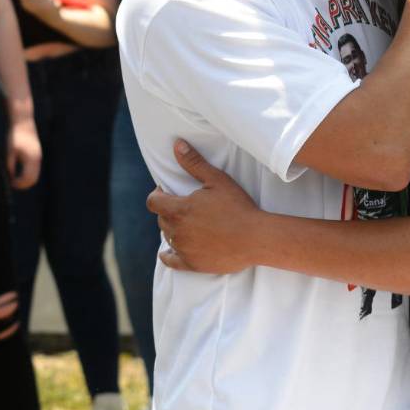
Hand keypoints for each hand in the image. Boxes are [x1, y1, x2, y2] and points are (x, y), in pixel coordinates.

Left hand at [7, 116, 40, 189]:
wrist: (23, 124)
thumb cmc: (15, 136)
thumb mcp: (10, 151)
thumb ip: (10, 164)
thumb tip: (11, 176)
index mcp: (31, 158)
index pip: (27, 178)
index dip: (19, 184)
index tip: (10, 183)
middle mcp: (37, 159)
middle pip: (33, 179)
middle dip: (23, 184)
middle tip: (12, 183)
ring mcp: (38, 157)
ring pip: (35, 176)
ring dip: (26, 180)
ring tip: (15, 179)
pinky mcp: (37, 155)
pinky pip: (35, 170)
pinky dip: (28, 175)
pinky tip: (19, 173)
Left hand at [145, 139, 259, 273]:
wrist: (256, 238)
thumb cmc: (238, 206)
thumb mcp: (217, 180)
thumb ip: (194, 163)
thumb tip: (177, 144)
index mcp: (179, 210)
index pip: (153, 202)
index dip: (157, 194)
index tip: (166, 191)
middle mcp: (177, 231)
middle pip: (161, 219)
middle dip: (168, 211)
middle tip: (183, 206)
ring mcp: (184, 250)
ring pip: (168, 237)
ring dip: (173, 229)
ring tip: (187, 224)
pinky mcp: (192, 264)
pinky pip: (171, 261)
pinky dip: (169, 255)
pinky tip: (170, 252)